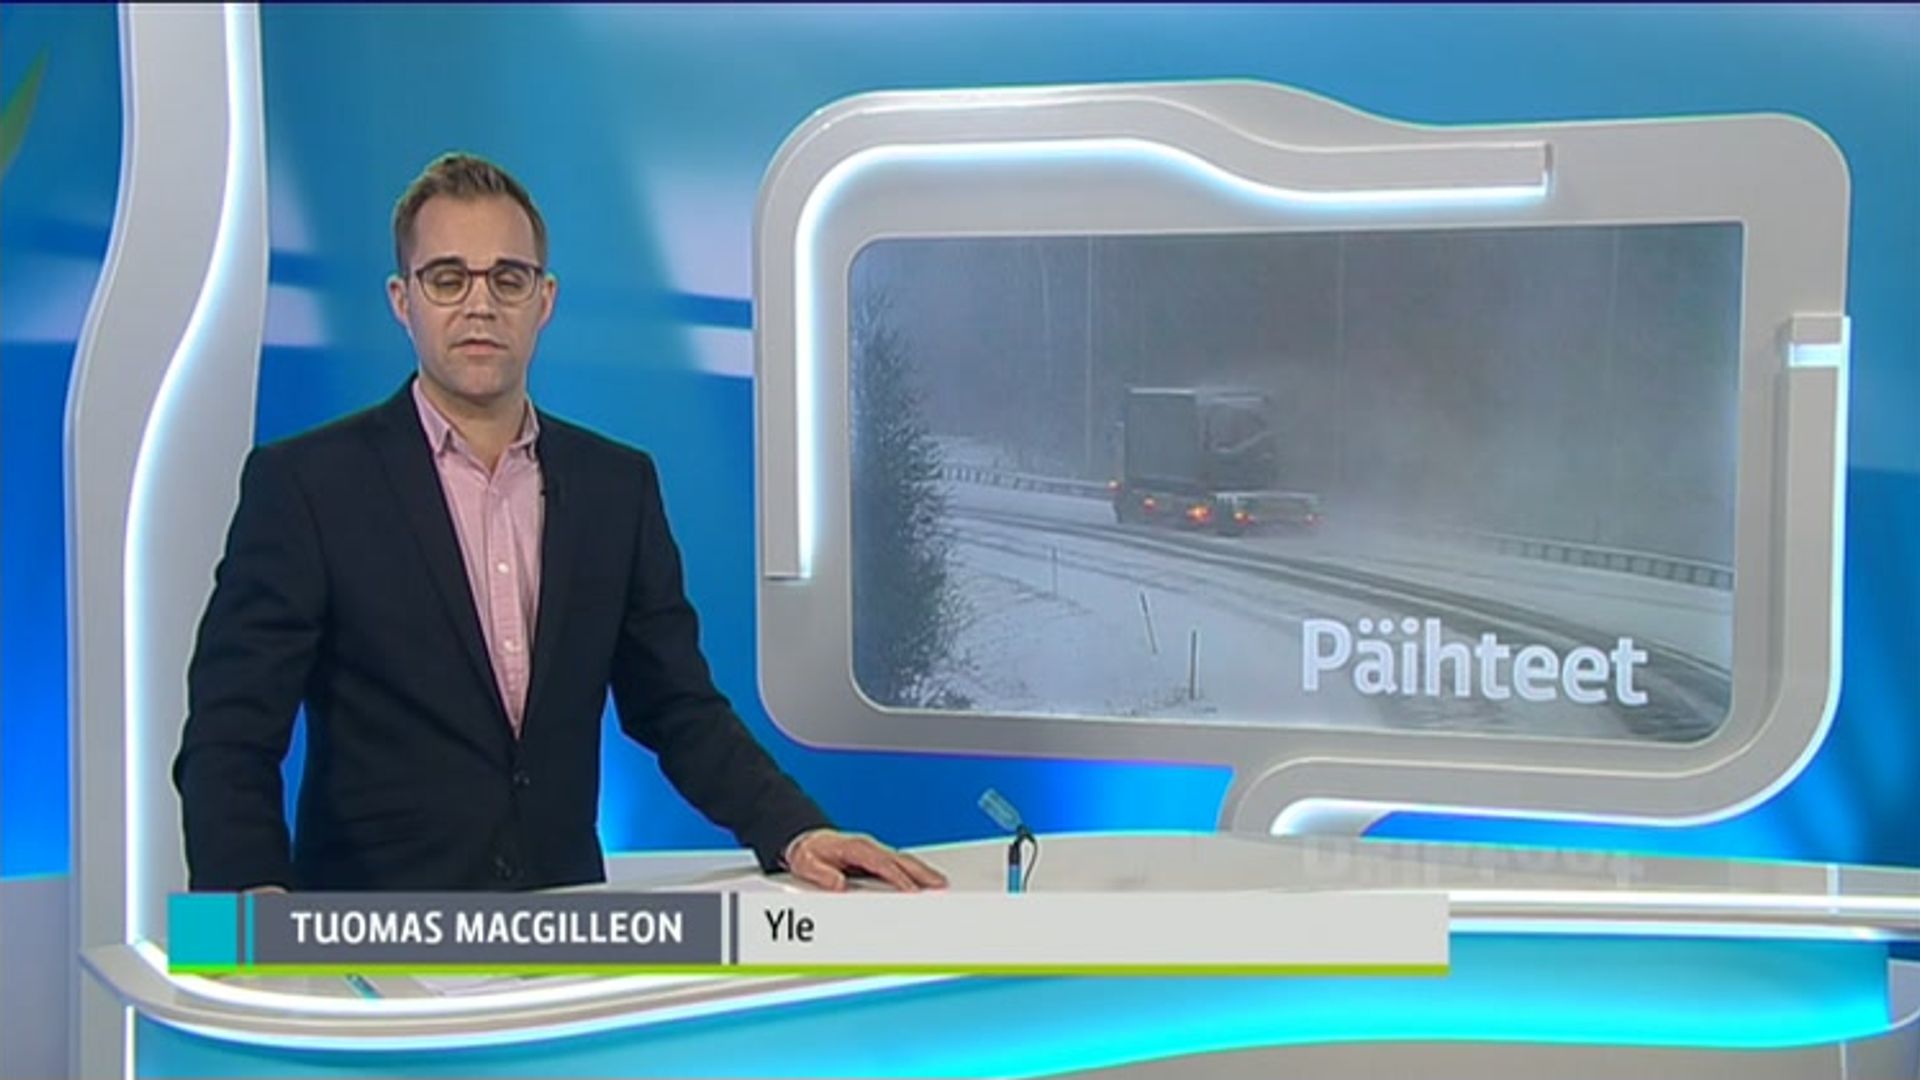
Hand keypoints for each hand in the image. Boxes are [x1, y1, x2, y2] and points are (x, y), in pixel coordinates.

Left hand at [784, 829, 946, 891]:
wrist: (807, 840)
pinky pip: (899, 862)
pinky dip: (915, 870)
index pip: (882, 864)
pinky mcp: (876, 856)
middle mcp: (868, 846)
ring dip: (923, 871)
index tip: (912, 892)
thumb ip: (821, 874)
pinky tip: (924, 880)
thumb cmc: (809, 853)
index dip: (898, 878)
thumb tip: (838, 884)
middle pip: (900, 859)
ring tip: (940, 884)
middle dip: (921, 872)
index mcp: (855, 847)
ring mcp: (874, 850)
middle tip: (939, 885)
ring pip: (904, 859)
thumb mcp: (806, 863)